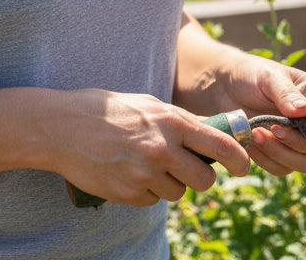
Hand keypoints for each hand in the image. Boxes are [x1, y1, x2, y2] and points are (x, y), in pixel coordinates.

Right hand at [48, 89, 251, 207]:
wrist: (63, 126)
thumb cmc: (107, 109)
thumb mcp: (148, 104)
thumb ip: (179, 120)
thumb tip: (211, 132)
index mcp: (172, 121)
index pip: (220, 145)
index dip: (238, 159)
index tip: (242, 166)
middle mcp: (163, 149)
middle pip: (204, 180)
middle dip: (199, 176)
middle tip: (185, 166)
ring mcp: (145, 174)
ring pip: (178, 192)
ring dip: (169, 183)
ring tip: (145, 162)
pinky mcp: (129, 193)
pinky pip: (152, 200)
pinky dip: (146, 191)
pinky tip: (129, 171)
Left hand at [206, 53, 305, 176]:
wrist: (219, 86)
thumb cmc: (249, 74)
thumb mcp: (267, 77)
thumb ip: (286, 94)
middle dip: (302, 143)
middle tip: (275, 129)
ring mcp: (293, 141)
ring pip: (304, 163)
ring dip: (281, 153)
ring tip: (257, 133)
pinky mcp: (275, 153)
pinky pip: (280, 169)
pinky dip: (266, 160)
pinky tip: (250, 142)